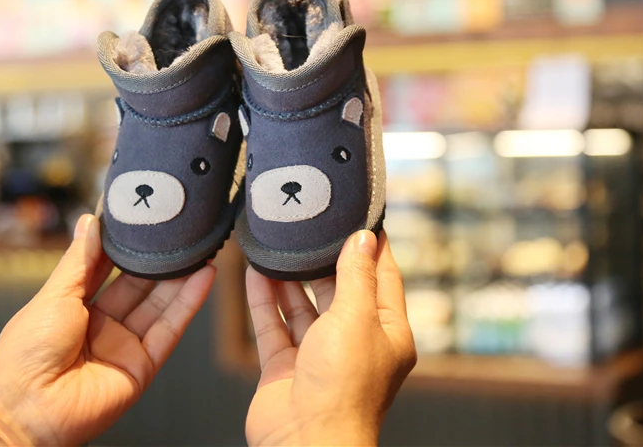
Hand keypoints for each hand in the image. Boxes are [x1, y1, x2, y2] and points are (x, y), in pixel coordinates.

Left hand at [0, 215, 215, 445]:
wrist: (27, 409)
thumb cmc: (26, 353)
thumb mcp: (55, 295)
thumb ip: (81, 260)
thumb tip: (89, 221)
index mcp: (75, 307)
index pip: (108, 268)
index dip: (125, 245)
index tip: (143, 218)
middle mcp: (102, 325)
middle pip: (139, 286)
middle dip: (159, 259)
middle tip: (180, 230)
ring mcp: (124, 345)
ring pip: (159, 305)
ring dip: (181, 277)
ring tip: (200, 247)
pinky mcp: (143, 365)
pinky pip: (169, 330)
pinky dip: (188, 304)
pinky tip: (203, 277)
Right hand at [244, 230, 416, 446]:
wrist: (306, 442)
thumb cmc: (343, 389)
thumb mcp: (356, 317)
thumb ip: (356, 275)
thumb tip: (363, 240)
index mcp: (387, 333)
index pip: (383, 278)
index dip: (373, 247)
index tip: (362, 218)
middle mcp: (354, 343)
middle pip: (339, 290)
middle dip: (324, 259)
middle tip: (310, 226)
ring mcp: (318, 355)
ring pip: (303, 306)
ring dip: (289, 278)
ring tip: (277, 245)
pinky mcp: (286, 367)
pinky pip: (274, 325)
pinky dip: (265, 300)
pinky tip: (255, 273)